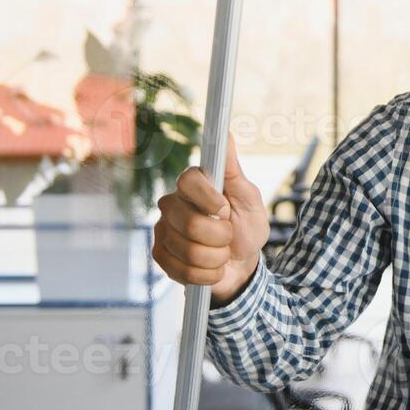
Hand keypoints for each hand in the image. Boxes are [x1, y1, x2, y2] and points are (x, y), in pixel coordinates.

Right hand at [153, 132, 269, 304]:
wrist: (243, 265)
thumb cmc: (246, 227)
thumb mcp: (248, 198)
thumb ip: (233, 169)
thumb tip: (228, 135)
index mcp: (193, 185)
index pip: (187, 181)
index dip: (209, 200)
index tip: (225, 210)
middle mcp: (172, 204)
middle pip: (188, 222)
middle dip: (220, 236)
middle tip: (229, 235)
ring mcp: (163, 231)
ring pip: (189, 250)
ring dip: (217, 258)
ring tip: (222, 252)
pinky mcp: (161, 256)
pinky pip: (183, 270)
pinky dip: (207, 274)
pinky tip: (211, 268)